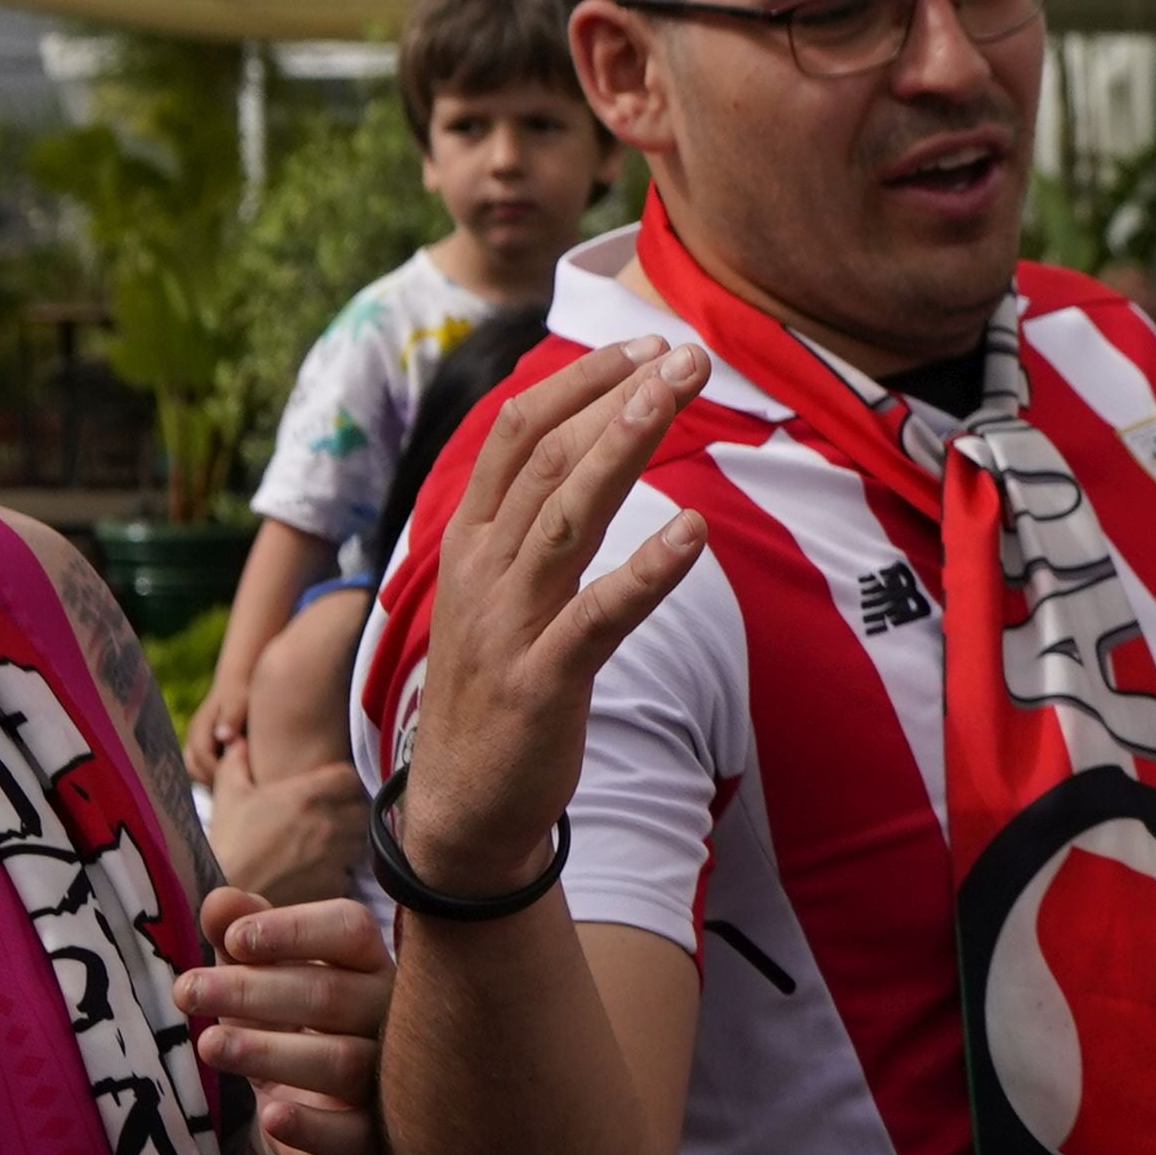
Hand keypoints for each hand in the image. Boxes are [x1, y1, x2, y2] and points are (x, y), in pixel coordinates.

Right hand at [179, 678, 243, 781]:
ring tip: (237, 785)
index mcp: (199, 728)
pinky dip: (214, 775)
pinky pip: (202, 767)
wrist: (237, 679)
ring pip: (194, 770)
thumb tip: (223, 737)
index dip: (219, 772)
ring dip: (210, 779)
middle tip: (238, 788)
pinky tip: (236, 777)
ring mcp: (196, 741)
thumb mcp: (238, 701)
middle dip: (212, 780)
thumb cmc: (241, 689)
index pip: (202, 758)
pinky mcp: (203, 744)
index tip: (241, 780)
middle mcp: (193, 736)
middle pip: (193, 768)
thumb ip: (231, 718)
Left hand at [181, 885, 391, 1154]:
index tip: (232, 939)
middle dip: (253, 990)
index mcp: (367, 965)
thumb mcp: (261, 978)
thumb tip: (219, 901)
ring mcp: (384, 1081)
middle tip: (187, 990)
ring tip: (208, 1044)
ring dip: (268, 1052)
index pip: (350, 929)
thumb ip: (243, 936)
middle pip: (332, 995)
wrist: (317, 1118)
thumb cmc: (291, 1026)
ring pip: (341, 1062)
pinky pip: (350, 1135)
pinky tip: (270, 1116)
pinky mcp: (367, 1140)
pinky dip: (310, 1127)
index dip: (294, 929)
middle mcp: (387, 1019)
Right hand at [403, 343, 707, 868]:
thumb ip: (528, 524)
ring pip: (565, 516)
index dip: (578, 381)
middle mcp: (480, 570)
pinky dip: (648, 571)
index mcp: (468, 541)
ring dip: (624, 449)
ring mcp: (507, 624)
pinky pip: (599, 616)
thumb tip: (583, 447)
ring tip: (677, 397)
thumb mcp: (497, 593)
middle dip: (616, 396)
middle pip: (545, 457)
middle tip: (683, 352)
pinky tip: (693, 531)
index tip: (643, 345)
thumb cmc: (496, 689)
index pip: (515, 432)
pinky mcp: (540, 682)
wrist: (463, 810)